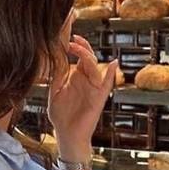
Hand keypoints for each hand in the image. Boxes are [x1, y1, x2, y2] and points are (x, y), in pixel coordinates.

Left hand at [48, 34, 118, 159]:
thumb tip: (58, 56)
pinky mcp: (99, 98)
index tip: (67, 35)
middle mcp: (86, 80)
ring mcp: (93, 88)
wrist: (66, 134)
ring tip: (79, 50)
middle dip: (82, 47)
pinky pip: (108, 84)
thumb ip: (57, 75)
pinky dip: (112, 74)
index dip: (76, 45)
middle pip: (88, 58)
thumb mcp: (55, 91)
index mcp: (76, 76)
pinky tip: (113, 64)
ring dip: (88, 57)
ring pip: (95, 67)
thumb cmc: (60, 115)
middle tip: (73, 41)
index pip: (79, 56)